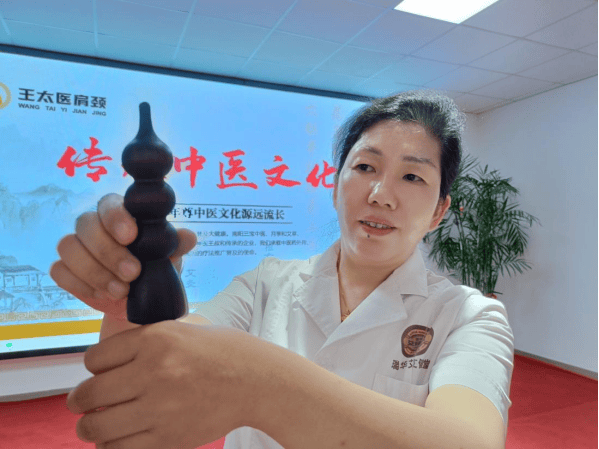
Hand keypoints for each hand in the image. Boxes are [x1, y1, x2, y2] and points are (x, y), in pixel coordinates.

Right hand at [49, 193, 196, 318]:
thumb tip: (188, 237)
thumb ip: (176, 245)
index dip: (116, 218)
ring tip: (122, 291)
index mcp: (119, 214)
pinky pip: (59, 271)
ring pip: (69, 247)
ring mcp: (76, 247)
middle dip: (108, 251)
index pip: (109, 204)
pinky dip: (80, 284)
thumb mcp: (171, 257)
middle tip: (133, 272)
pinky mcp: (65, 270)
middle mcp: (94, 225)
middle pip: (85, 225)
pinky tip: (102, 294)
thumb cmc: (156, 268)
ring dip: (95, 271)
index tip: (131, 236)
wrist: (142, 300)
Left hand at [67, 320, 259, 448]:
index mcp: (156, 339)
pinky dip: (109, 445)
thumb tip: (112, 358)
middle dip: (79, 400)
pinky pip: (120, 448)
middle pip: (89, 393)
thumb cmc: (224, 352)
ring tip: (91, 425)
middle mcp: (152, 371)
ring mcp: (159, 407)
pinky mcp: (167, 437)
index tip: (98, 372)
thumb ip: (148, 339)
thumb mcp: (185, 329)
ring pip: (97, 425)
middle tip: (80, 402)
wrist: (257, 381)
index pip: (95, 358)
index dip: (93, 366)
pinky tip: (114, 439)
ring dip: (88, 427)